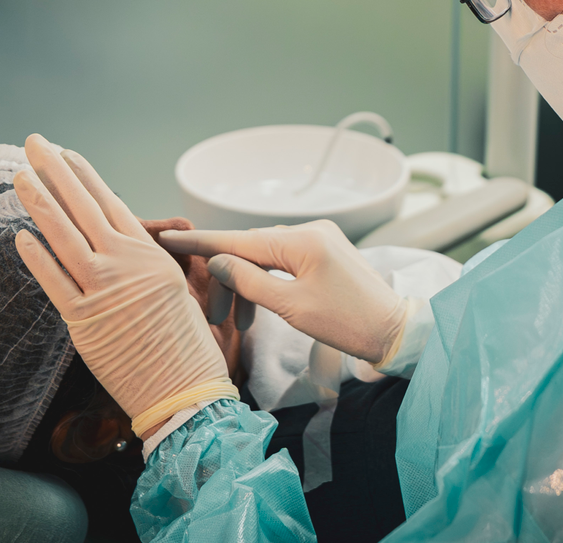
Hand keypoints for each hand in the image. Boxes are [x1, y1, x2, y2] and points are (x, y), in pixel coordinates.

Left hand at [12, 134, 231, 434]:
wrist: (185, 387)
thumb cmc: (187, 344)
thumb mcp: (177, 291)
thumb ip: (147, 264)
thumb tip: (128, 247)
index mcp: (150, 255)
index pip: (110, 203)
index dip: (84, 176)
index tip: (66, 155)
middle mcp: (126, 263)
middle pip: (83, 206)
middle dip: (55, 171)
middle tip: (34, 143)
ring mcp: (104, 289)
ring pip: (63, 235)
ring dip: (39, 201)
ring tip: (19, 175)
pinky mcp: (84, 321)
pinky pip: (54, 282)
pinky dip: (37, 257)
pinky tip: (21, 235)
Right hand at [158, 219, 408, 363]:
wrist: (395, 331)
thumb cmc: (346, 323)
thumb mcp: (291, 307)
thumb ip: (250, 282)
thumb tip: (218, 261)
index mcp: (302, 240)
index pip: (239, 239)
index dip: (201, 242)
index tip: (168, 235)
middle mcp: (311, 230)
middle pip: (251, 249)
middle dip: (226, 279)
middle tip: (212, 316)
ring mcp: (320, 239)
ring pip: (267, 257)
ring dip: (246, 284)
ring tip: (234, 320)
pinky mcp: (326, 252)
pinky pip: (285, 261)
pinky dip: (267, 281)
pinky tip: (257, 304)